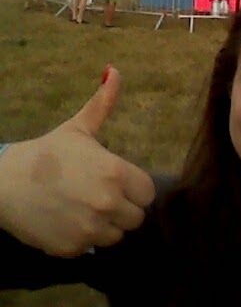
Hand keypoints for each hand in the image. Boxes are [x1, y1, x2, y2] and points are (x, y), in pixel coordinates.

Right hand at [0, 66, 154, 256]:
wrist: (6, 183)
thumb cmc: (48, 152)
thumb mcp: (79, 127)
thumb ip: (103, 103)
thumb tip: (114, 70)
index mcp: (115, 173)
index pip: (148, 192)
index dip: (136, 188)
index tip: (120, 182)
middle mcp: (108, 203)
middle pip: (136, 216)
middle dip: (124, 207)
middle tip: (103, 196)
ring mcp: (91, 229)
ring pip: (117, 235)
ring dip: (107, 225)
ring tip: (87, 208)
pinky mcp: (74, 249)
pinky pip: (94, 249)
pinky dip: (87, 239)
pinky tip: (72, 221)